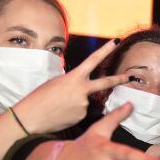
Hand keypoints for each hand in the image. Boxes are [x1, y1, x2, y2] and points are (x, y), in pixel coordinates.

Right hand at [13, 39, 127, 133]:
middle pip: (105, 83)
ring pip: (85, 102)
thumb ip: (72, 82)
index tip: (116, 42)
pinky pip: (80, 112)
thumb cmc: (39, 98)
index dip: (106, 50)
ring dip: (75, 103)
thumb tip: (81, 88)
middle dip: (119, 79)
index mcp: (74, 77)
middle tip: (128, 77)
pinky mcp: (81, 117)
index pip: (93, 60)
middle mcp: (82, 90)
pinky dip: (72, 112)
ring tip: (58, 106)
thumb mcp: (55, 82)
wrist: (31, 117)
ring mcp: (84, 104)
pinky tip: (60, 114)